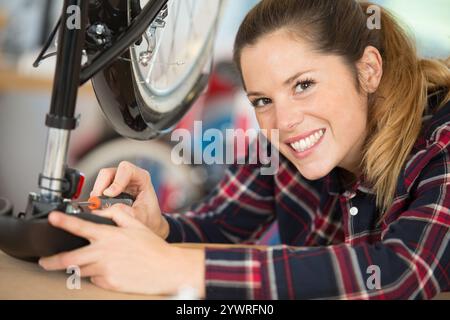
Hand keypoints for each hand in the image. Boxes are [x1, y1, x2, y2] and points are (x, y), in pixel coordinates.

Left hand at [39, 207, 204, 296]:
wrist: (167, 268)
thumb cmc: (153, 247)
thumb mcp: (137, 224)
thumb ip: (117, 215)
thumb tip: (103, 211)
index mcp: (110, 235)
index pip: (81, 227)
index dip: (63, 222)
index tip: (52, 219)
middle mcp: (104, 252)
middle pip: (69, 258)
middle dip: (52, 261)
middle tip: (44, 261)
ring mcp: (106, 269)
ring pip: (80, 270)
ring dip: (75, 269)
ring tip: (73, 268)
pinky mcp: (109, 283)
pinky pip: (95, 280)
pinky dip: (96, 276)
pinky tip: (106, 272)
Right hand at [90, 161, 168, 238]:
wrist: (149, 223)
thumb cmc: (149, 218)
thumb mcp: (141, 217)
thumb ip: (126, 212)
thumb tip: (108, 208)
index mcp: (142, 178)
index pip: (126, 170)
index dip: (116, 181)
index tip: (109, 194)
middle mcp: (129, 176)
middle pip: (109, 172)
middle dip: (100, 186)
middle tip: (97, 201)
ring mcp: (119, 181)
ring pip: (101, 179)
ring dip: (97, 192)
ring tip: (98, 206)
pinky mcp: (111, 188)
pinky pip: (99, 188)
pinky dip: (96, 197)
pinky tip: (99, 207)